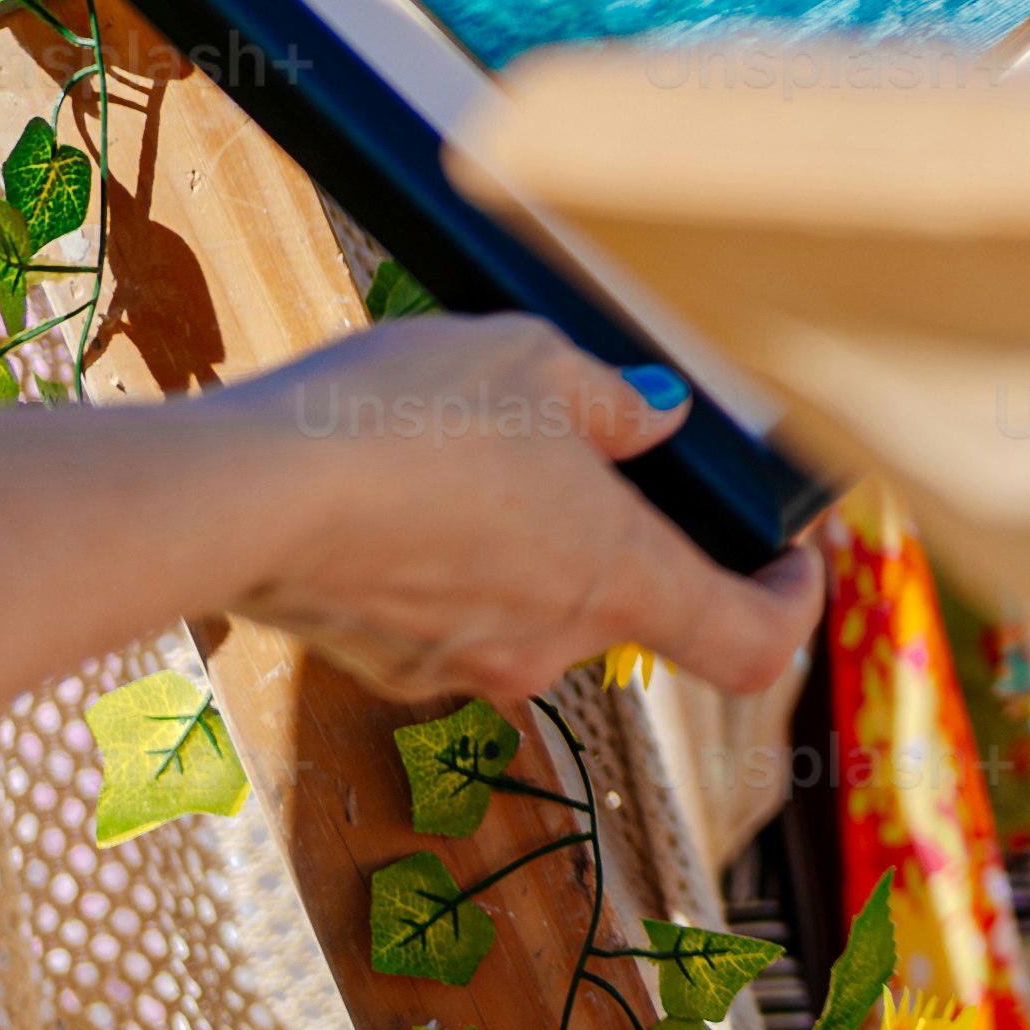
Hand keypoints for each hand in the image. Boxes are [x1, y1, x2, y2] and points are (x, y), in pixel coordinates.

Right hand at [211, 321, 821, 706]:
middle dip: (611, 526)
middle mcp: (552, 647)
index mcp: (620, 581)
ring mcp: (463, 665)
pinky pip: (447, 609)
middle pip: (626, 600)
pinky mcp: (383, 663)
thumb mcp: (532, 363)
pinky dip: (443, 558)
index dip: (790, 603)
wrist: (239, 493)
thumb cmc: (403, 419)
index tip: (788, 554)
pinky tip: (395, 485)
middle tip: (570, 438)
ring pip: (529, 600)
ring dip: (519, 536)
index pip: (752, 644)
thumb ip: (614, 401)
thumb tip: (655, 418)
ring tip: (458, 443)